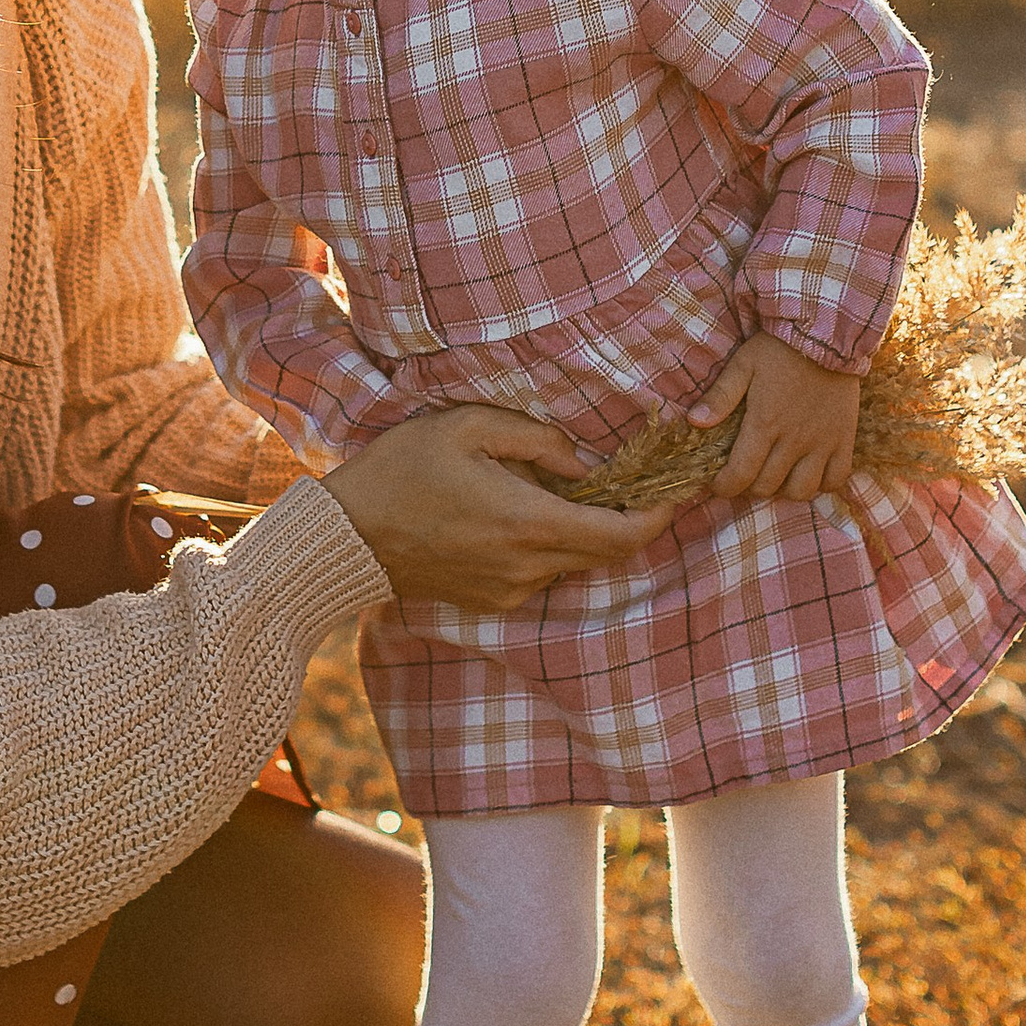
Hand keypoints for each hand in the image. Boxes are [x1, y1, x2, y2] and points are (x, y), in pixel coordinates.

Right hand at [324, 405, 677, 613]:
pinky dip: (550, 541)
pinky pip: (542, 570)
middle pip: (607, 551)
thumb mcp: (467, 427)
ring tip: (567, 484)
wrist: (347, 536)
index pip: (624, 535)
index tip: (678, 488)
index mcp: (529, 524)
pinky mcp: (492, 599)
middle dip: (629, 516)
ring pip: (573, 560)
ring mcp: (510, 590)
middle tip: (637, 478)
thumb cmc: (402, 471)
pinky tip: (521, 508)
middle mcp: (528, 568)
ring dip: (584, 527)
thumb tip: (582, 460)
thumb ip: (536, 438)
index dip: (660, 515)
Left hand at [693, 333, 861, 504]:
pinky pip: (835, 479)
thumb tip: (694, 422)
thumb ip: (720, 396)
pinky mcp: (843, 439)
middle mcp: (794, 439)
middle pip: (767, 486)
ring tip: (775, 476)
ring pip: (801, 491)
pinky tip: (807, 471)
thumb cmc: (779, 349)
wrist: (827, 333)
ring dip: (783, 490)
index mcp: (764, 422)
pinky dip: (821, 484)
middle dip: (748, 487)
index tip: (719, 483)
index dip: (725, 487)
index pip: (741, 474)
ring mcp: (822, 442)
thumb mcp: (743, 365)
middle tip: (743, 474)